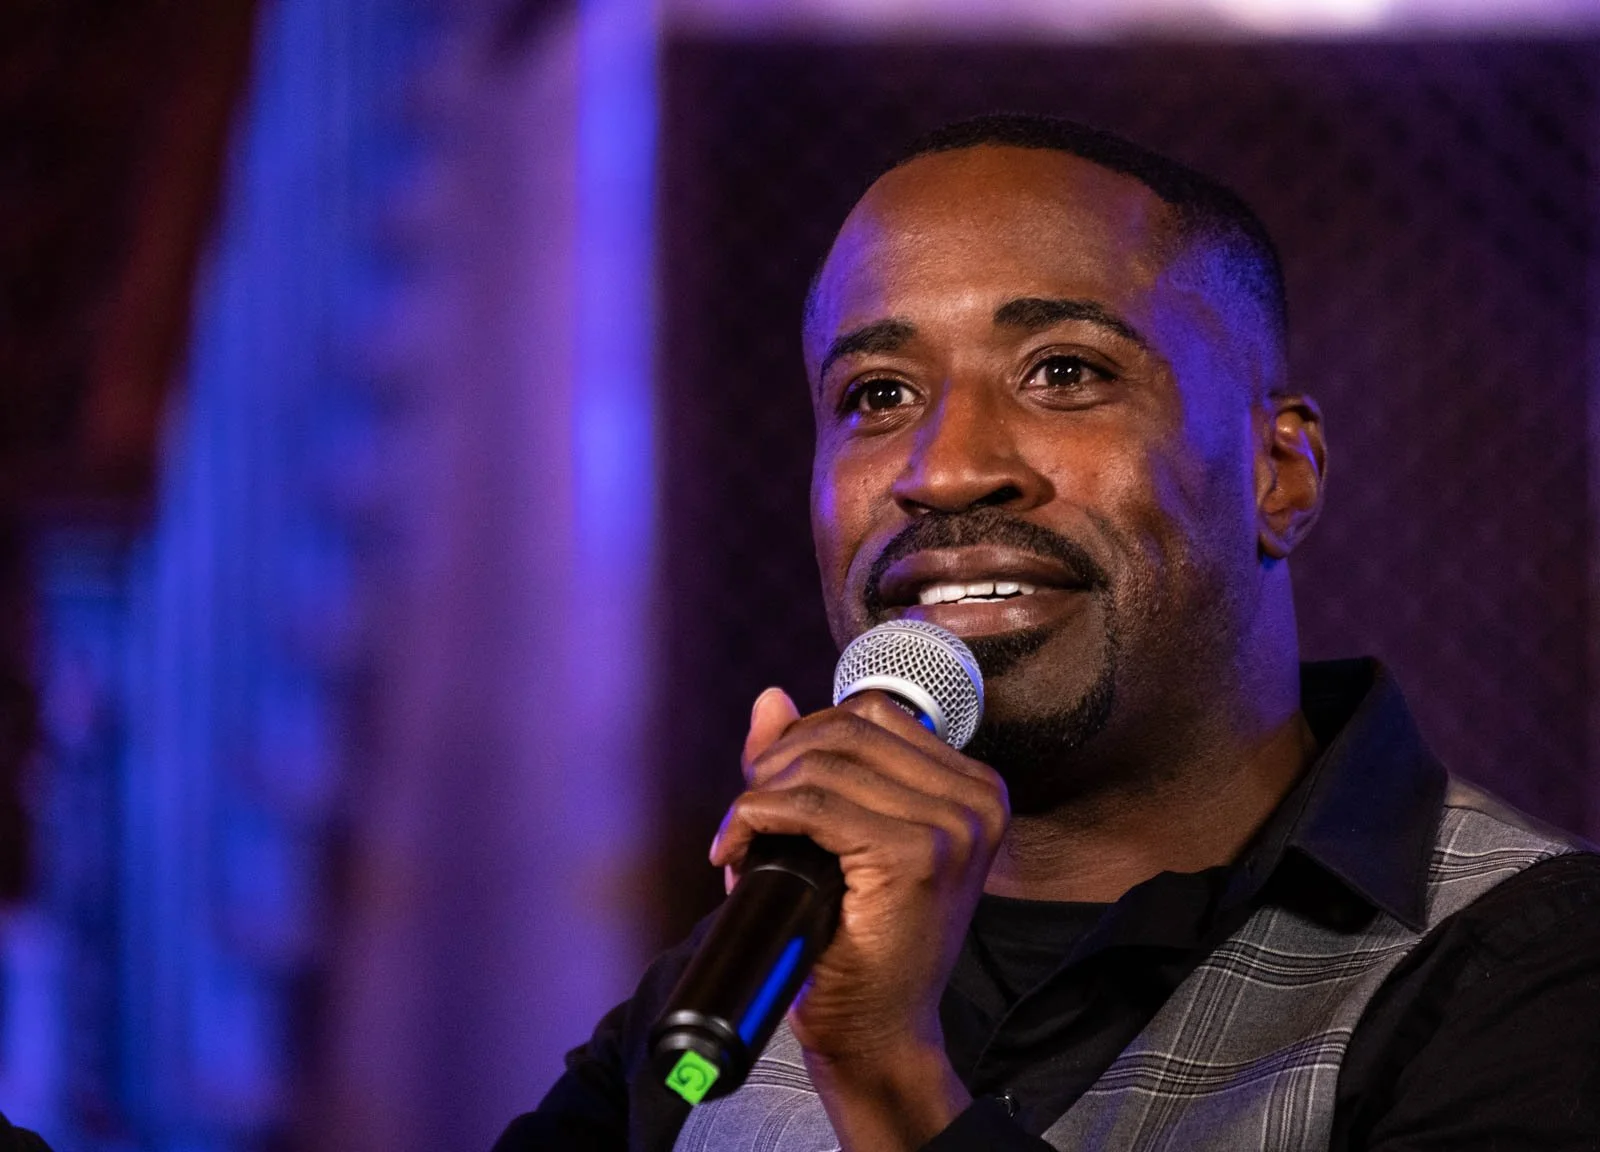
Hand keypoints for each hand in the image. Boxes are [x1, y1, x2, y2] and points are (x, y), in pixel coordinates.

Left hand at [710, 686, 1009, 1148]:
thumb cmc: (862, 942)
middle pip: (846, 729)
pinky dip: (756, 817)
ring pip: (822, 764)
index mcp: (974, 788)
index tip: (769, 782)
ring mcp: (951, 828)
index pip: (873, 714)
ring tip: (740, 837)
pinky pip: (811, 805)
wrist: (877, 1033)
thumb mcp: (840, 837)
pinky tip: (737, 849)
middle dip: (777, 762)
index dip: (806, 736)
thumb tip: (770, 698)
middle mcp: (976, 800)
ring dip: (760, 793)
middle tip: (746, 813)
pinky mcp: (914, 858)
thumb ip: (809, 762)